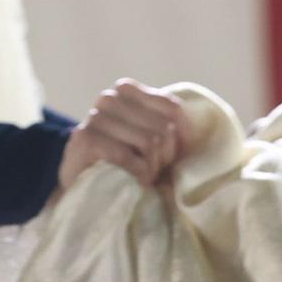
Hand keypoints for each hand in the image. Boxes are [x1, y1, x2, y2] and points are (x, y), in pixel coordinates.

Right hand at [57, 79, 187, 193]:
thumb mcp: (154, 141)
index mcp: (126, 90)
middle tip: (151, 171)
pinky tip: (133, 182)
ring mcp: (94, 117)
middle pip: (164, 127)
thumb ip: (170, 124)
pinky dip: (137, 174)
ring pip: (149, 141)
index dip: (178, 139)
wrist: (86, 191)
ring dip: (151, 168)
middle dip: (164, 156)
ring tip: (141, 177)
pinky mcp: (85, 139)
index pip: (173, 108)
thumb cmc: (128, 167)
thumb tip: (196, 124)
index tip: (168, 157)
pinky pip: (127, 155)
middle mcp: (109, 98)